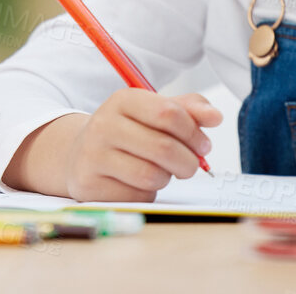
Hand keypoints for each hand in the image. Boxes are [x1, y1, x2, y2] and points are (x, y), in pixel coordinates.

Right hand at [8, 91, 220, 201]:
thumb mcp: (154, 112)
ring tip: (161, 171)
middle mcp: (103, 124)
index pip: (169, 113)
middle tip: (191, 165)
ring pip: (152, 175)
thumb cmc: (128, 132)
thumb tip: (215, 117)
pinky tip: (139, 183)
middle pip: (164, 147)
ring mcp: (93, 155)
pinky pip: (137, 196)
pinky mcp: (89, 184)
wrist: (81, 154)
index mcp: (123, 100)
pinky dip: (149, 193)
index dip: (194, 133)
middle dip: (188, 162)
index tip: (203, 144)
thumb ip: (188, 110)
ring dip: (167, 178)